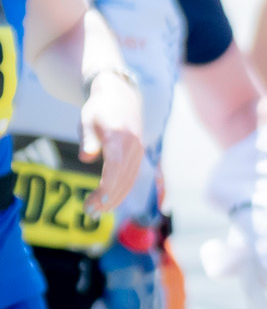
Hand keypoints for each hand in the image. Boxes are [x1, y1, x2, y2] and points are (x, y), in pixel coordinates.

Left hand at [79, 71, 143, 215]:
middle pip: (122, 176)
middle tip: (89, 211)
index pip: (115, 164)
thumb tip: (86, 157)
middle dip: (108, 197)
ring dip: (114, 198)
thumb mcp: (87, 120)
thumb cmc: (99, 109)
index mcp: (119, 135)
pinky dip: (120, 191)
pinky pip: (131, 177)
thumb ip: (88, 139)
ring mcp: (138, 151)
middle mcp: (133, 145)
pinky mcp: (137, 156)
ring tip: (96, 212)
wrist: (121, 97)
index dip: (109, 183)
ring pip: (129, 180)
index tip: (99, 199)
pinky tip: (108, 201)